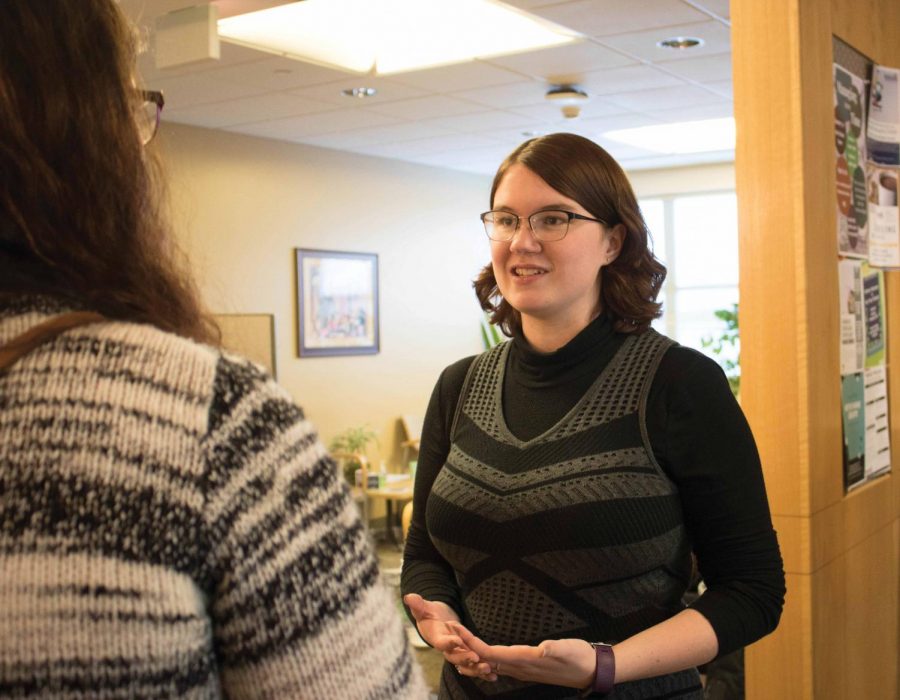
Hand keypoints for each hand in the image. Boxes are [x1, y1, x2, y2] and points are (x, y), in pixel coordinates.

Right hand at [402, 594, 491, 676]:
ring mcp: (455, 653)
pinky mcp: (463, 654)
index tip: (458, 641)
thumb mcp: (424, 608)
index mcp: (436, 637)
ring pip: (465, 665)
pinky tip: (493, 676)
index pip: (441, 642)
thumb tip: (409, 597)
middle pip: (454, 657)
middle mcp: (446, 649)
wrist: (435, 621)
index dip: (449, 642)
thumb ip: (418, 605)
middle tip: (476, 658)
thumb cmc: (429, 613)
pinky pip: (472, 666)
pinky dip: (481, 671)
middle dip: (465, 658)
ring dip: (476, 669)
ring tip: (488, 670)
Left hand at [449, 622, 596, 688]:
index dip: (471, 643)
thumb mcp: (569, 650)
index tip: (456, 630)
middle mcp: (519, 667)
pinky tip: (480, 658)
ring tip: (455, 644)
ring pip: (490, 664)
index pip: (490, 652)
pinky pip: (499, 665)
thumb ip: (555, 649)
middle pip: (484, 658)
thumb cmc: (579, 658)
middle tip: (447, 630)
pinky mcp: (526, 667)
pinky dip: (485, 659)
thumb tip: (543, 649)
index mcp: (524, 660)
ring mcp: (522, 669)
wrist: (591, 671)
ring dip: (472, 653)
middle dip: (465, 645)